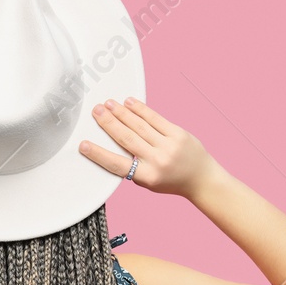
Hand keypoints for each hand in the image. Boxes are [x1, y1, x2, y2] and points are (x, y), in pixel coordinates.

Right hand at [80, 97, 218, 198]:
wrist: (201, 178)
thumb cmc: (171, 181)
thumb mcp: (147, 181)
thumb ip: (132, 167)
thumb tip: (112, 146)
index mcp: (147, 177)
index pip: (117, 165)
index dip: (99, 154)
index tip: (84, 145)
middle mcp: (158, 160)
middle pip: (127, 139)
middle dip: (109, 124)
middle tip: (96, 112)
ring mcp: (169, 145)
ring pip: (140, 126)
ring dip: (121, 113)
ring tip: (108, 104)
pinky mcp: (178, 133)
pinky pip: (156, 119)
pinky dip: (141, 110)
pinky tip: (129, 103)